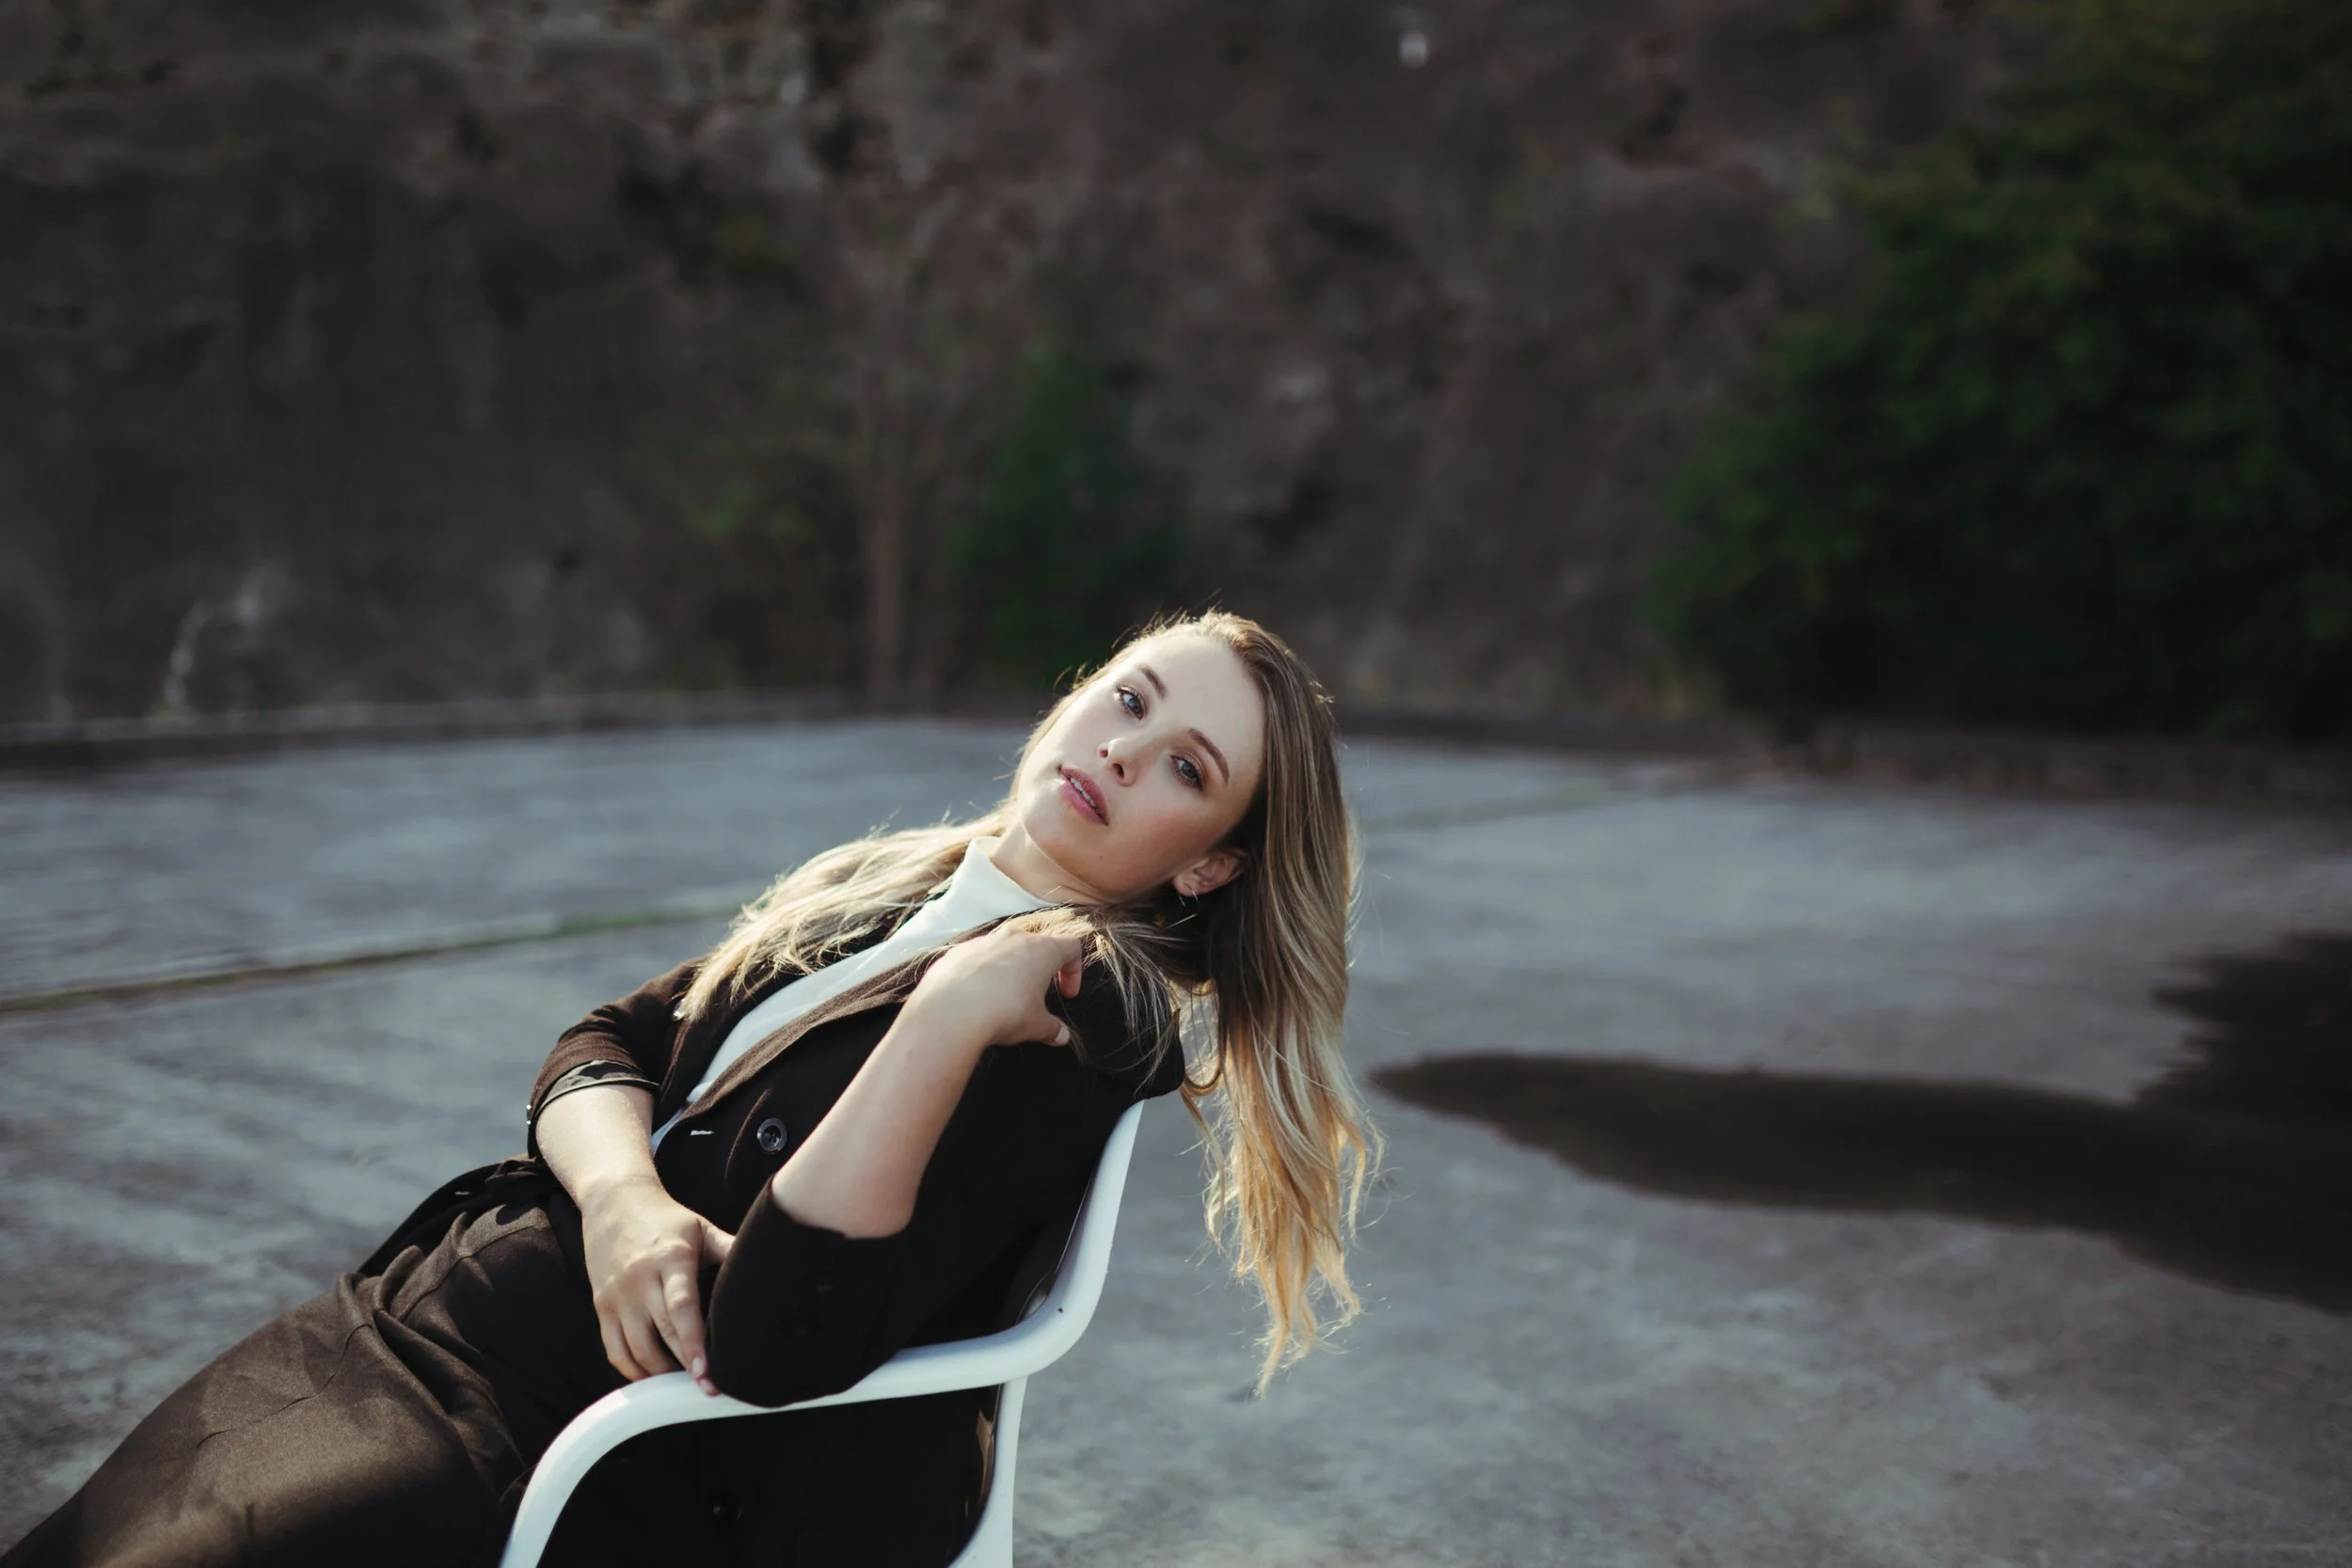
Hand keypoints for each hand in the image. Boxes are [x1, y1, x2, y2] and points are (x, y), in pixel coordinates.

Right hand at [577, 1174, 735, 1393]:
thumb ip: (730, 1250)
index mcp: (670, 1259)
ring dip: (660, 1373)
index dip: (695, 1342)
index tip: (706, 1373)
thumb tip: (767, 1267)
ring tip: (685, 1383)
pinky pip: (614, 1350)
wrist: (614, 1201)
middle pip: (660, 1334)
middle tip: (707, 1389)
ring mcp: (616, 1296)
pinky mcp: (601, 1307)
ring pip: (635, 1349)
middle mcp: (639, 1279)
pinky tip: (654, 1377)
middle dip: (684, 1367)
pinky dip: (633, 1370)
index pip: (682, 1307)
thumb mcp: (701, 1228)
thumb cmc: (665, 1218)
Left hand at [907, 920, 1087, 1053]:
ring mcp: (983, 941)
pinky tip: (975, 997)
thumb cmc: (1003, 1013)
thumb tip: (1061, 1036)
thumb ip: (1052, 1029)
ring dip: (1010, 969)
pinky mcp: (957, 951)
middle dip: (1040, 968)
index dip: (1074, 971)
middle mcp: (1014, 937)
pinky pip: (977, 958)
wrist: (950, 1012)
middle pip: (1036, 944)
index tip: (1066, 994)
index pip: (1071, 947)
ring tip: (1003, 997)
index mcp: (1041, 950)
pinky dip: (982, 973)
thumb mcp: (1035, 1026)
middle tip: (1036, 995)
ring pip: (1004, 948)